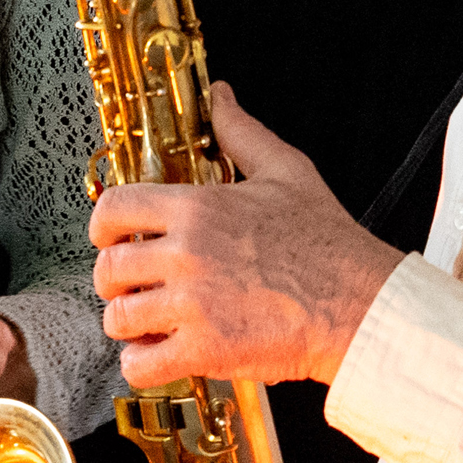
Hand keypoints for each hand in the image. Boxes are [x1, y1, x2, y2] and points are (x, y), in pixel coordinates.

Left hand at [89, 84, 403, 389]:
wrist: (361, 305)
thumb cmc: (329, 244)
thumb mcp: (287, 171)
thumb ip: (241, 133)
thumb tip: (221, 98)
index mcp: (198, 209)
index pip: (115, 208)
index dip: (101, 226)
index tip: (108, 238)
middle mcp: (188, 255)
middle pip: (109, 268)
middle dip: (111, 281)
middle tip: (128, 287)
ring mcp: (193, 305)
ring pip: (119, 318)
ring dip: (126, 325)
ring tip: (146, 323)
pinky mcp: (205, 350)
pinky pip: (141, 365)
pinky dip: (140, 365)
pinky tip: (158, 355)